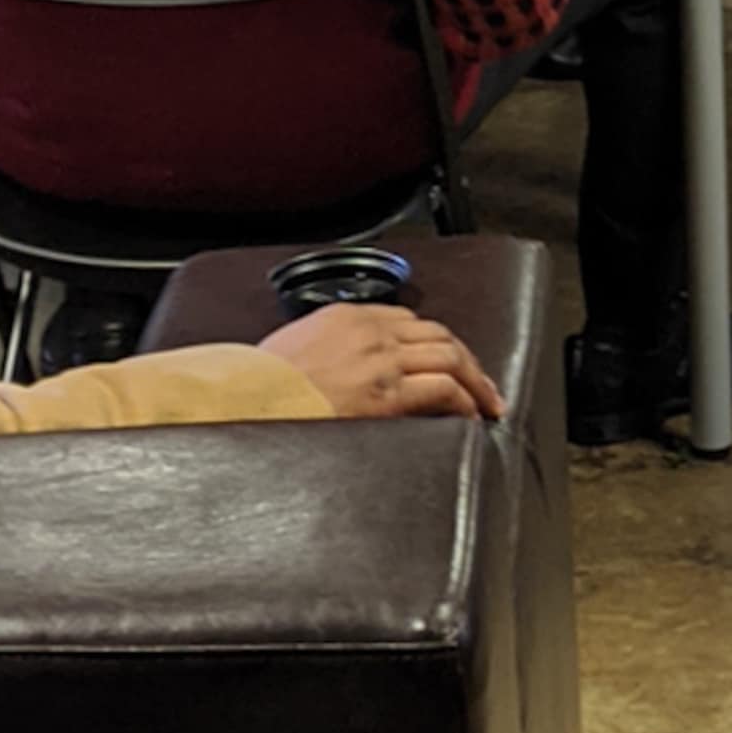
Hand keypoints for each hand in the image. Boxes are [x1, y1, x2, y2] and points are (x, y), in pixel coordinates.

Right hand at [258, 305, 506, 420]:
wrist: (242, 399)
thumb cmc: (256, 386)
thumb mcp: (293, 347)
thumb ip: (326, 349)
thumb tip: (339, 372)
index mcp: (346, 315)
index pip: (407, 321)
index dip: (434, 343)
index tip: (447, 361)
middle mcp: (370, 331)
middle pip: (437, 335)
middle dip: (466, 358)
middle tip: (481, 383)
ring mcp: (381, 361)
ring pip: (450, 358)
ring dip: (476, 381)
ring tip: (488, 403)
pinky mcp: (386, 395)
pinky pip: (443, 390)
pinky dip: (464, 402)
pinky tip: (470, 417)